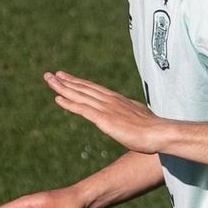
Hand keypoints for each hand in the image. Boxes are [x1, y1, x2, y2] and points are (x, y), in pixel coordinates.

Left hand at [45, 71, 166, 153]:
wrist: (159, 133)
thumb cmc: (153, 130)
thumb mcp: (139, 120)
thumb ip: (131, 118)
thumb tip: (132, 120)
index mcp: (117, 100)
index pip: (94, 89)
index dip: (79, 83)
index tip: (66, 77)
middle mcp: (109, 100)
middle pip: (83, 88)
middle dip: (66, 81)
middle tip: (50, 74)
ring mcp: (106, 108)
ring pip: (79, 95)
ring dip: (62, 87)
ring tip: (49, 80)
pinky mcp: (103, 119)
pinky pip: (82, 109)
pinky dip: (69, 103)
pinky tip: (58, 99)